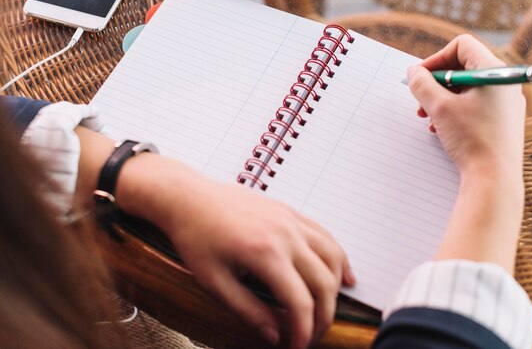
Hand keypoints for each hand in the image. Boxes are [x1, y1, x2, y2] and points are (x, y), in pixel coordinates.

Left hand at [116, 154, 354, 348]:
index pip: (300, 303)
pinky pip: (325, 235)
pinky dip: (338, 257)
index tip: (298, 347)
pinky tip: (342, 275)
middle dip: (324, 315)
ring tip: (328, 310)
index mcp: (265, 254)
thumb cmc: (195, 236)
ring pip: (333, 256)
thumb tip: (275, 335)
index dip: (304, 332)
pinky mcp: (290, 212)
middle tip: (312, 334)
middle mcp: (286, 234)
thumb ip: (248, 310)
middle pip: (324, 282)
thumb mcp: (215, 281)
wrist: (188, 197)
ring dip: (336, 287)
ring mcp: (291, 220)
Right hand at [406, 34, 525, 176]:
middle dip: (436, 82)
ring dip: (442, 98)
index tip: (420, 77)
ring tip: (427, 117)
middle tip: (420, 99)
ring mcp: (506, 101)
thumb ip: (422, 84)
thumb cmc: (471, 139)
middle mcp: (503, 81)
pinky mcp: (503, 119)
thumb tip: (414, 72)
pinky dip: (455, 111)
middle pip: (463, 66)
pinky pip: (475, 104)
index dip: (436, 58)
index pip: (461, 46)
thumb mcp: (439, 107)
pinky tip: (441, 128)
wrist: (494, 178)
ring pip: (466, 88)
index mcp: (493, 70)